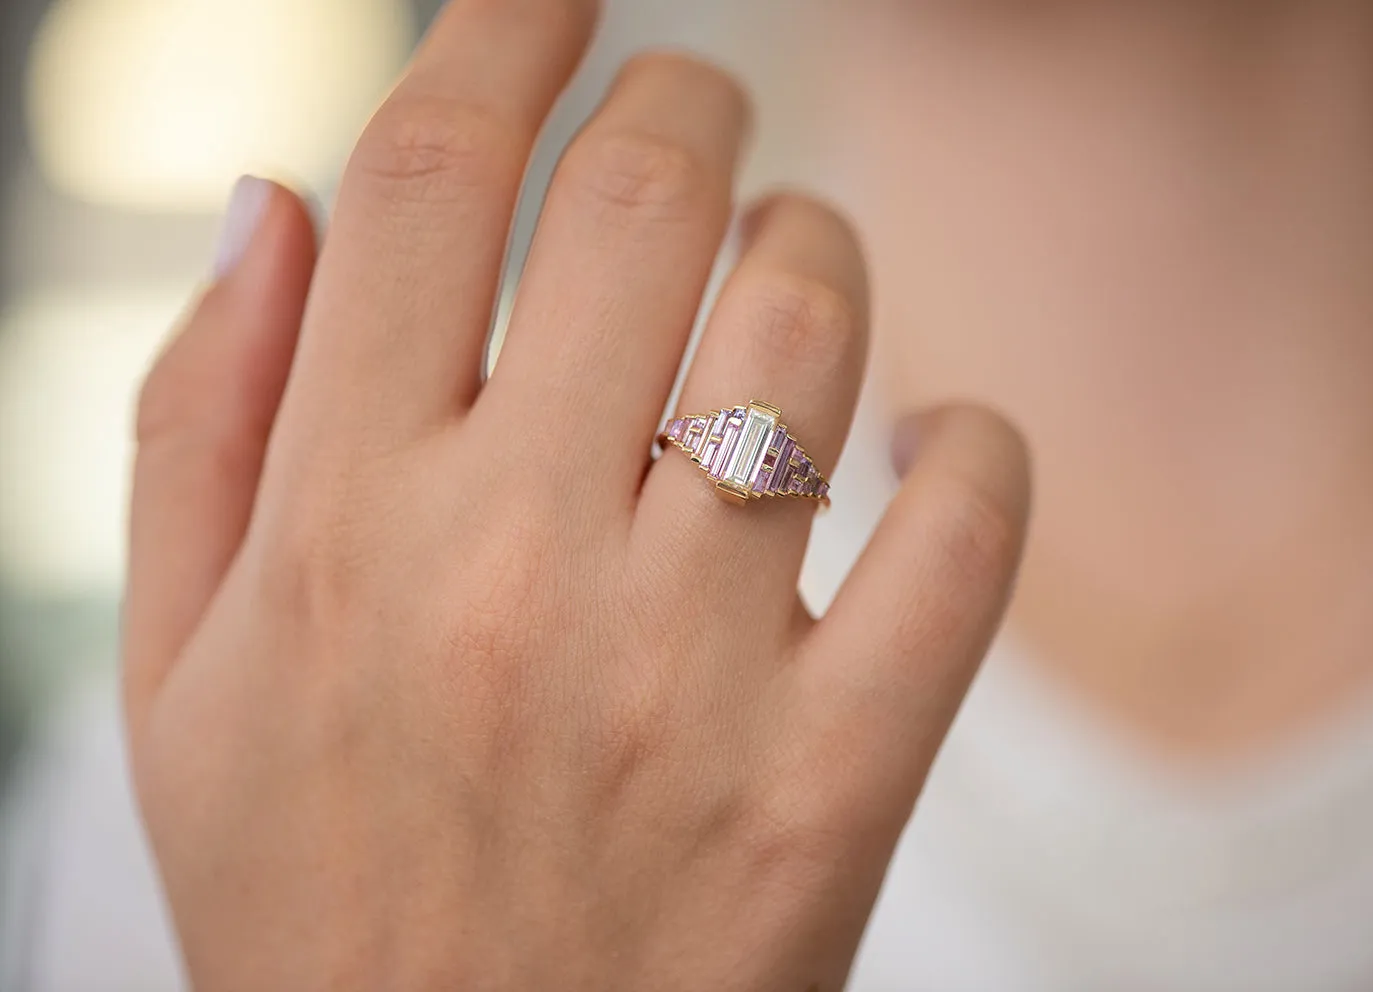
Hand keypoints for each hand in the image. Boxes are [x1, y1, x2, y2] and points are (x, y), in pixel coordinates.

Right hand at [124, 2, 1029, 988]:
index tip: (558, 3)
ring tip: (785, 279)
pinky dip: (972, 445)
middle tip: (691, 108)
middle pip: (649, 200)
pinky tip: (922, 450)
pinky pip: (970, 523)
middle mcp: (516, 572)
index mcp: (344, 529)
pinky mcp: (835, 778)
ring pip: (814, 324)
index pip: (434, 181)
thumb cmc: (319, 894)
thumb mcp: (181, 680)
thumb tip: (273, 202)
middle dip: (686, 97)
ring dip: (817, 249)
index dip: (507, 34)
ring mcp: (691, 675)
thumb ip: (203, 422)